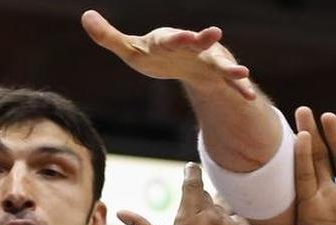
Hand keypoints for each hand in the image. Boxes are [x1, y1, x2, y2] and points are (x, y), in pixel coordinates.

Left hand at [81, 10, 254, 99]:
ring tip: (243, 73)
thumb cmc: (153, 54)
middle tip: (215, 33)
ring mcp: (206, 61)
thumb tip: (85, 16)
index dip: (176, 37)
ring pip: (220, 64)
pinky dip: (241, 88)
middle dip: (205, 39)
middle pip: (198, 43)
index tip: (182, 36)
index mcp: (168, 40)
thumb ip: (108, 36)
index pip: (171, 38)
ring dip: (231, 69)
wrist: (180, 62)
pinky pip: (230, 83)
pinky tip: (250, 98)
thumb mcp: (130, 49)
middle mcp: (191, 48)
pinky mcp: (216, 75)